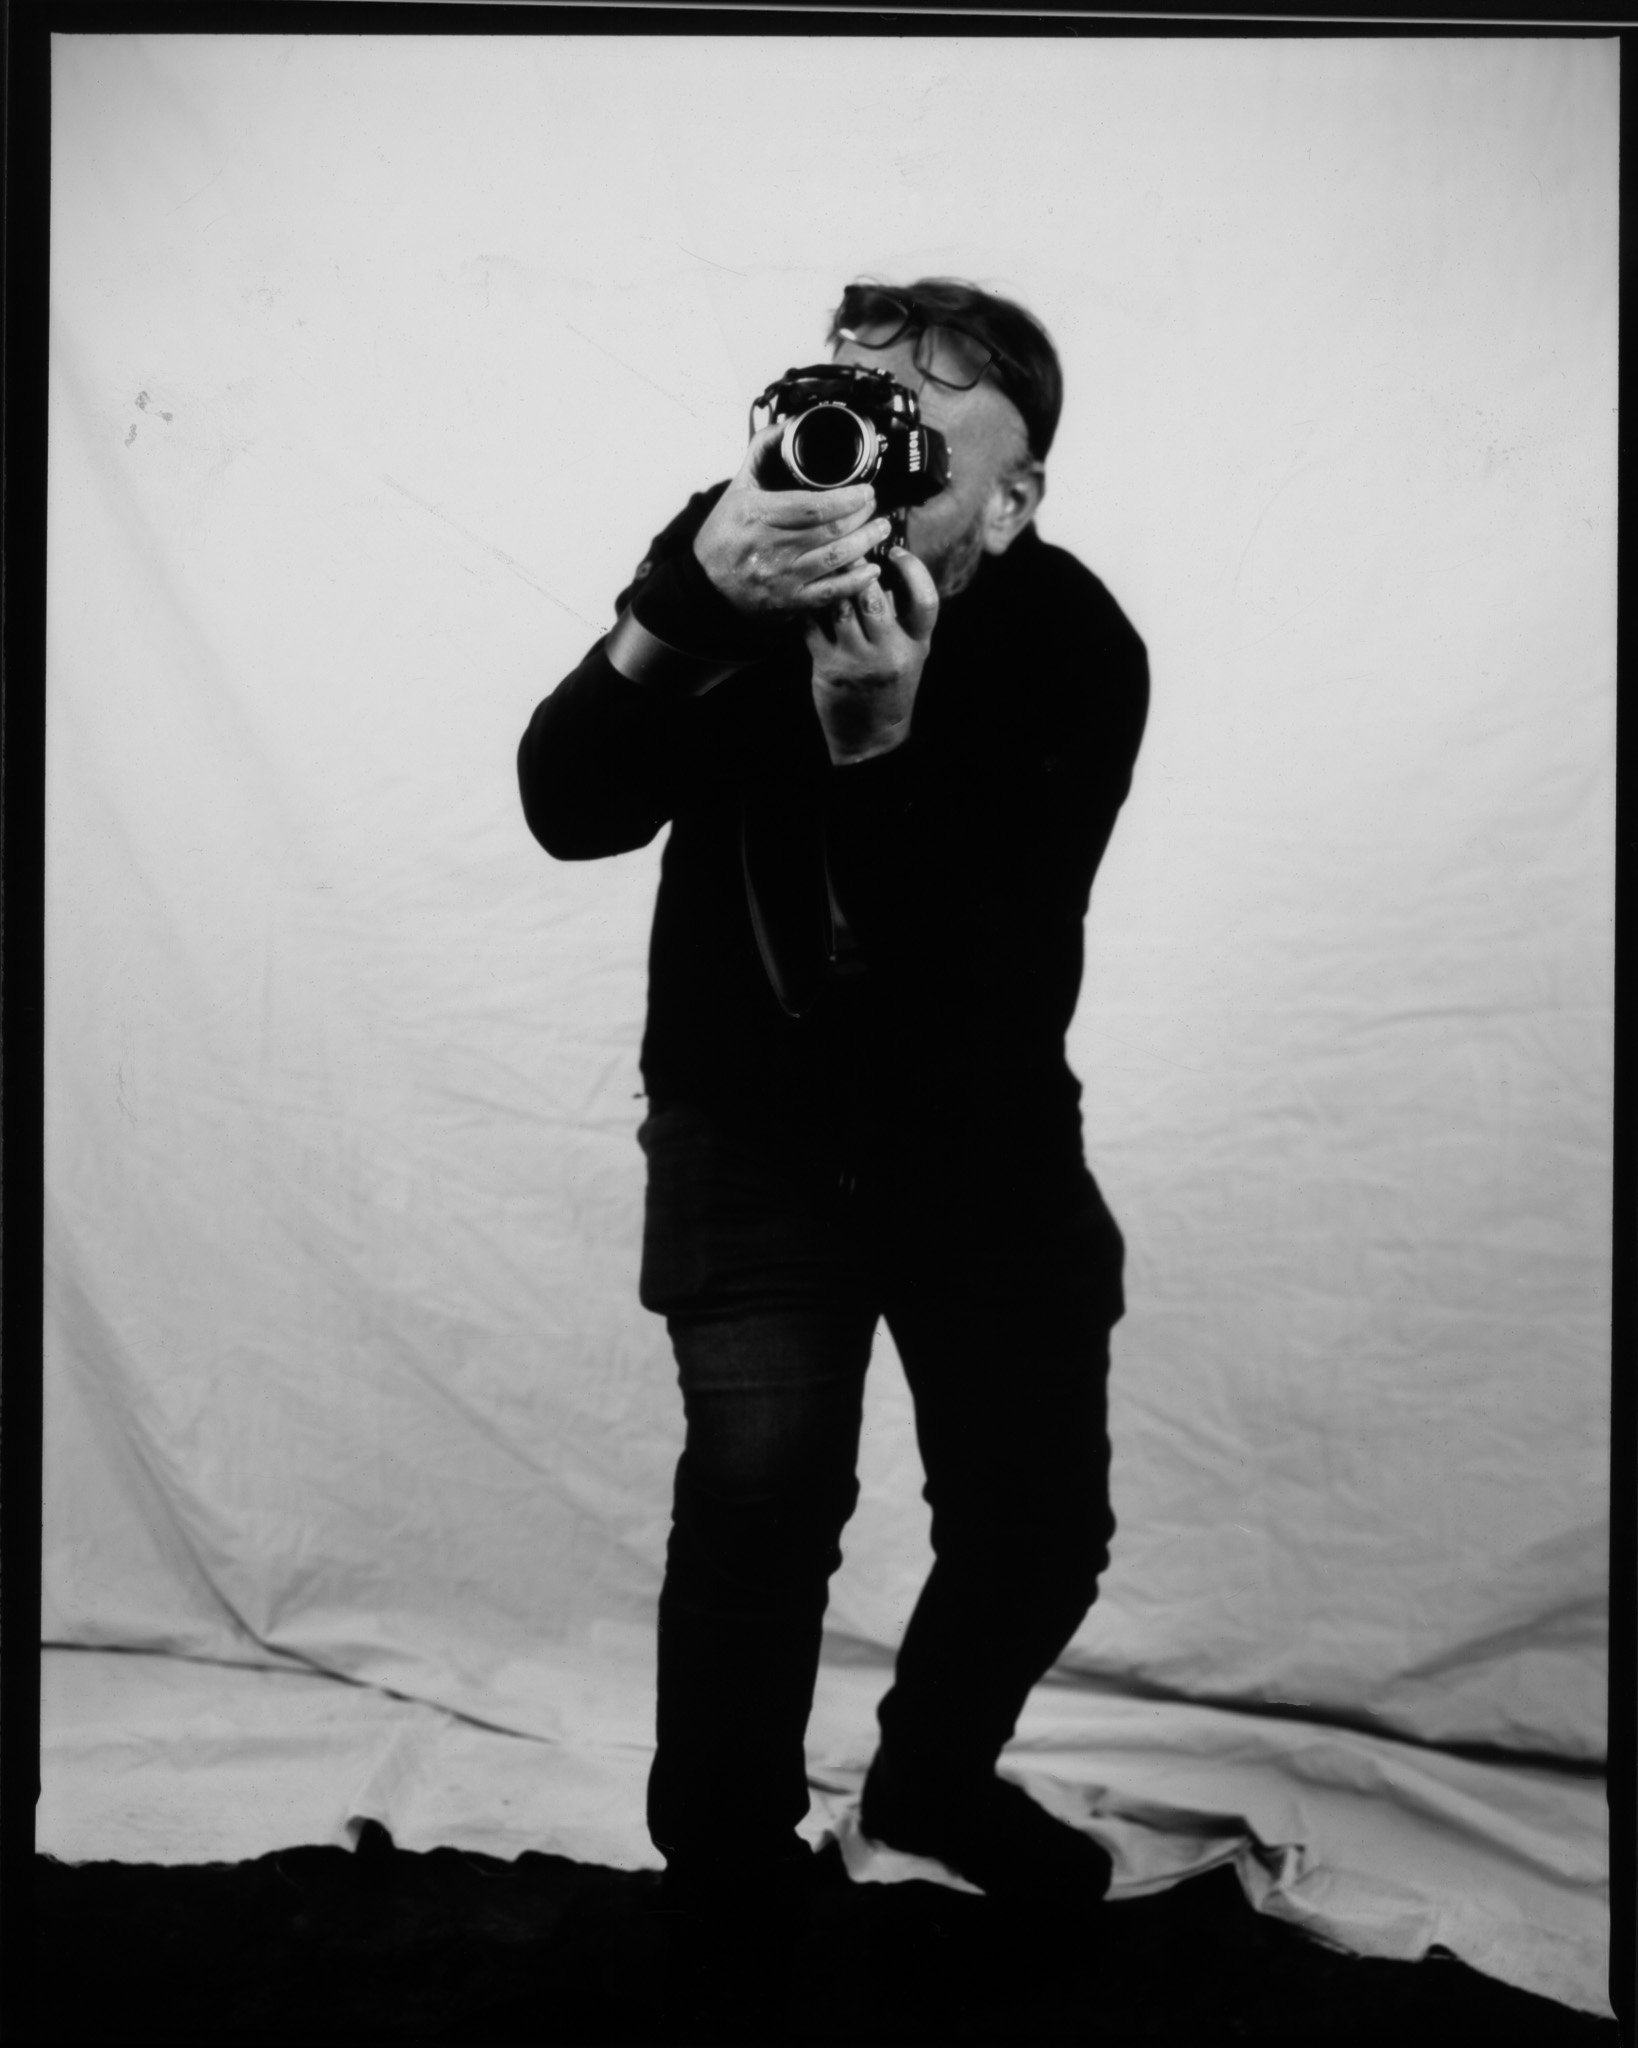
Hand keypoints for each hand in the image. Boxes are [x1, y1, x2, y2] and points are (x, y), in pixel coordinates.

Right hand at [692, 423, 894, 618]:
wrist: (705, 586)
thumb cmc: (723, 536)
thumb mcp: (736, 488)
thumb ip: (761, 453)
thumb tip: (787, 426)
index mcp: (759, 516)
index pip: (813, 506)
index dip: (847, 499)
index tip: (865, 491)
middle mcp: (771, 548)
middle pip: (830, 530)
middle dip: (861, 517)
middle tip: (875, 507)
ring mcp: (782, 578)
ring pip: (835, 559)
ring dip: (866, 543)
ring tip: (881, 529)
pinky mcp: (790, 602)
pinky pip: (830, 593)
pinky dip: (856, 581)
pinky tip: (872, 570)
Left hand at [805, 547, 939, 764]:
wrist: (871, 737)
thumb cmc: (890, 686)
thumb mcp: (910, 653)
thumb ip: (901, 617)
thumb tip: (882, 569)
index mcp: (917, 644)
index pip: (926, 599)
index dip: (914, 569)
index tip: (897, 551)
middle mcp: (890, 652)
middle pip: (873, 597)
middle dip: (858, 568)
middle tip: (847, 549)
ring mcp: (858, 661)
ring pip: (840, 607)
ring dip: (831, 584)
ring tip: (825, 566)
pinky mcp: (829, 668)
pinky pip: (813, 626)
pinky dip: (809, 608)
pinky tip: (808, 596)